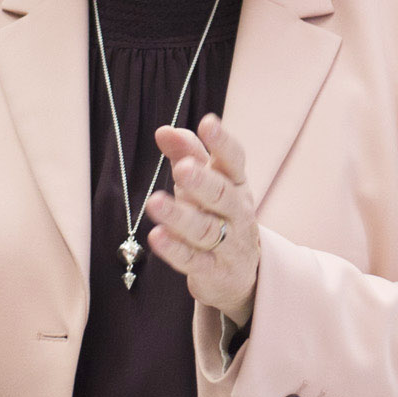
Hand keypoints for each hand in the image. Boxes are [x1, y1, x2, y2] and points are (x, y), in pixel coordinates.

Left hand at [149, 116, 263, 323]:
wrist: (242, 274)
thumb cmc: (218, 215)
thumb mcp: (206, 182)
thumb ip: (187, 154)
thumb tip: (163, 130)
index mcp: (236, 184)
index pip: (233, 160)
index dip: (222, 142)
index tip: (208, 123)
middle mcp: (236, 212)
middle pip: (221, 195)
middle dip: (202, 181)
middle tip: (182, 168)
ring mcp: (228, 244)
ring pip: (205, 229)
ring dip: (179, 216)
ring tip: (155, 202)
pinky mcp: (213, 271)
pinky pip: (193, 260)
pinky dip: (174, 249)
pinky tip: (156, 236)